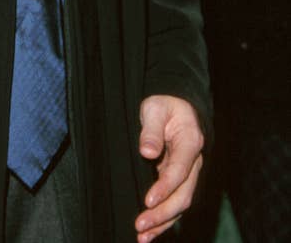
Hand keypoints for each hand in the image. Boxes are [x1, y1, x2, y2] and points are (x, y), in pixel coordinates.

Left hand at [134, 95, 203, 242]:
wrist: (176, 106)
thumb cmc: (164, 105)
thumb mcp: (155, 108)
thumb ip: (151, 129)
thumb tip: (147, 152)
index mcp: (191, 142)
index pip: (180, 170)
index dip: (165, 187)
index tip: (148, 200)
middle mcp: (195, 162)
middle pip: (183, 194)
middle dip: (162, 213)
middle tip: (140, 225)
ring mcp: (189, 174)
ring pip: (181, 204)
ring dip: (163, 223)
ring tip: (142, 236)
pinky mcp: (180, 181)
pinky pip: (175, 204)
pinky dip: (164, 220)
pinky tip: (149, 233)